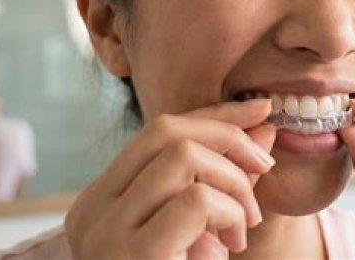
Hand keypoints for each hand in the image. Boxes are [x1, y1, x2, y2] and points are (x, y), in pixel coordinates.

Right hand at [65, 99, 276, 259]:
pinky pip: (195, 201)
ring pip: (182, 158)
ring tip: (244, 226)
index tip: (260, 110)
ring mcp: (103, 234)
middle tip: (264, 168)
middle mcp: (90, 212)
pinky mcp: (131, 256)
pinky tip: (230, 248)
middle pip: (165, 131)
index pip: (158, 131)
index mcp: (101, 201)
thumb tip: (262, 126)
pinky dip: (228, 214)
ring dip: (233, 184)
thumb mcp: (201, 228)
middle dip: (228, 137)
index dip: (215, 114)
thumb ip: (224, 178)